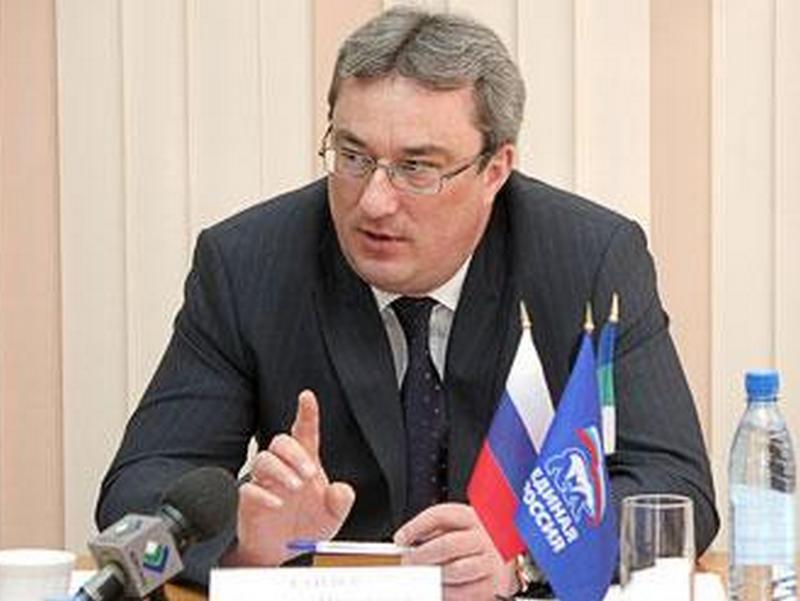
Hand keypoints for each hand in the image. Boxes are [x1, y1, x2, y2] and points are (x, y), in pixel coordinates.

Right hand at [224, 390, 355, 565]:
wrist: (281, 552)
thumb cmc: (305, 525)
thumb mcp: (333, 516)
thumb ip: (341, 502)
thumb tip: (343, 489)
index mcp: (304, 463)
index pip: (304, 432)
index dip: (306, 413)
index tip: (307, 396)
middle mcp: (283, 467)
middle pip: (280, 442)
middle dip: (295, 453)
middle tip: (310, 474)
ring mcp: (264, 482)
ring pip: (263, 459)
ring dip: (281, 470)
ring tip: (295, 487)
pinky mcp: (248, 500)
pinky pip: (249, 489)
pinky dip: (263, 494)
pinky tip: (277, 504)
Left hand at [394, 503, 516, 600]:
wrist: (507, 557)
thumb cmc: (476, 540)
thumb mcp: (460, 525)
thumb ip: (435, 530)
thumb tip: (407, 541)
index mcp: (472, 517)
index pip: (440, 515)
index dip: (416, 527)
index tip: (400, 538)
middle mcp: (484, 537)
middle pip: (446, 544)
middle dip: (421, 555)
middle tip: (407, 562)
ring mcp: (490, 562)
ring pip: (455, 570)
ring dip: (432, 576)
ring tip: (419, 578)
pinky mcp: (493, 585)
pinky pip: (465, 593)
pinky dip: (446, 593)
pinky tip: (437, 589)